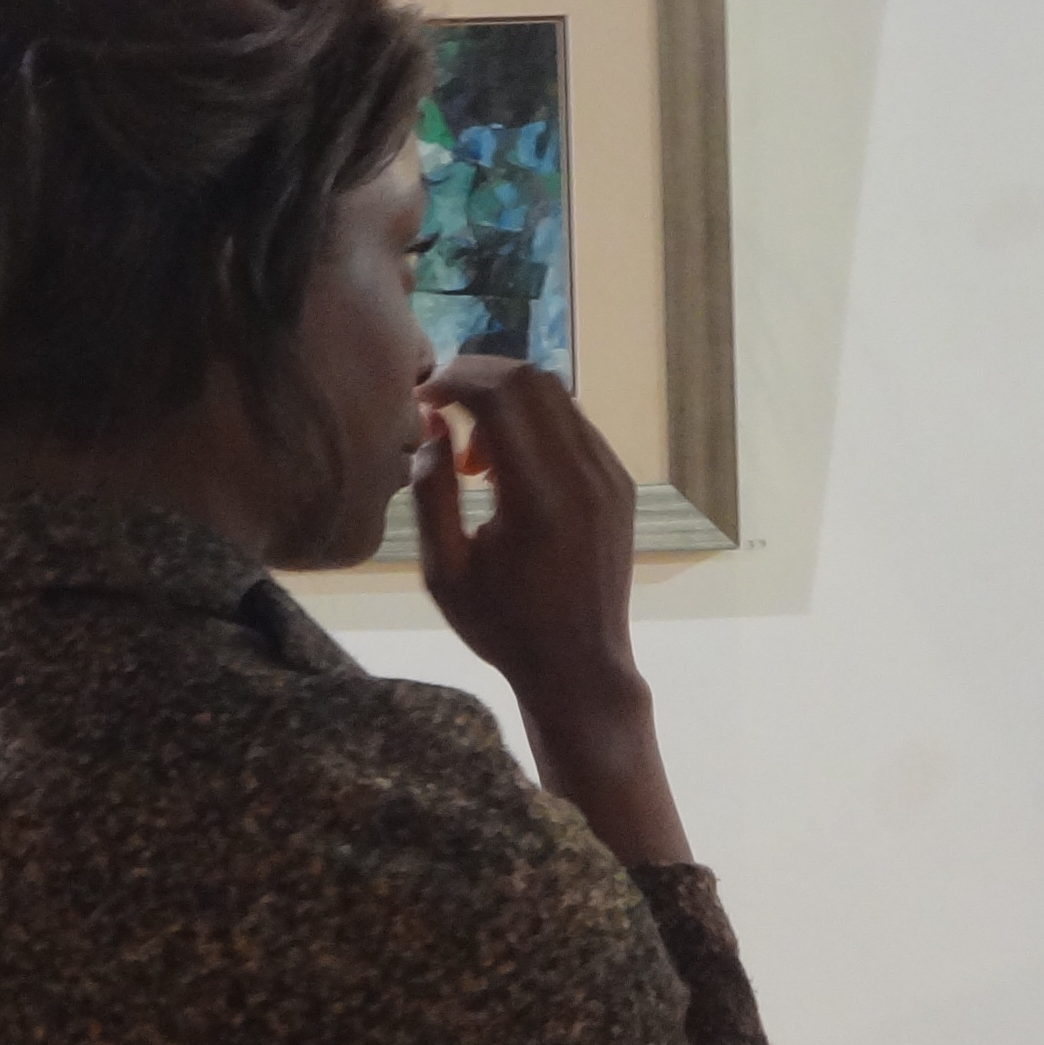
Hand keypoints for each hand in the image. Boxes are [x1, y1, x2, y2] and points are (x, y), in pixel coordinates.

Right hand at [413, 357, 689, 865]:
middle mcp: (584, 477)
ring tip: (472, 457)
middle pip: (532, 380)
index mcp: (539, 499)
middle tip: (440, 406)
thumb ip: (431, 493)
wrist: (580, 668)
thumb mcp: (443, 571)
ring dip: (507, 401)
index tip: (423, 397)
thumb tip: (431, 424)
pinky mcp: (620, 485)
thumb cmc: (502, 627)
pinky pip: (575, 424)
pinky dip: (535, 424)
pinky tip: (508, 470)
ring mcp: (610, 478)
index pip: (501, 396)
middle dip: (479, 376)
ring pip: (557, 396)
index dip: (455, 380)